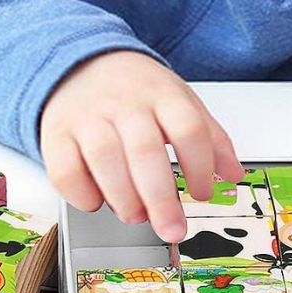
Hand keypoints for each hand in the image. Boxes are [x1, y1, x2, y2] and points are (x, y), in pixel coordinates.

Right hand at [39, 50, 243, 240]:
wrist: (80, 63)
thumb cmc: (137, 91)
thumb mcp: (180, 101)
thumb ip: (211, 137)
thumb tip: (235, 174)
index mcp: (163, 95)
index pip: (188, 128)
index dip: (200, 166)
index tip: (203, 193)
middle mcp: (125, 105)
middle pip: (146, 151)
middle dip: (162, 198)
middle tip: (173, 229)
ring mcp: (89, 118)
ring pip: (105, 160)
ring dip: (124, 199)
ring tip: (138, 215)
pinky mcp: (56, 134)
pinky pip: (65, 170)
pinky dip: (83, 195)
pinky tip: (99, 202)